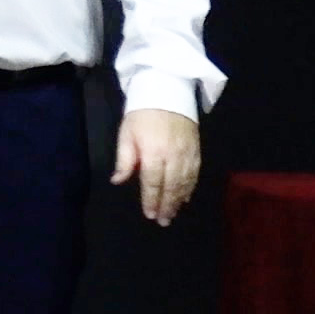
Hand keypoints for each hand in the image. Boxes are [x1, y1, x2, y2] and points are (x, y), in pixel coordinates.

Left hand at [111, 108, 200, 226]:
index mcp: (153, 152)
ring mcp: (188, 153)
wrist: (167, 91)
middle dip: (167, 206)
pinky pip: (195, 174)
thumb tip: (117, 181)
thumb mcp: (126, 133)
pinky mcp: (197, 150)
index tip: (149, 214)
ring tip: (173, 214)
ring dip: (179, 201)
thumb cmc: (141, 114)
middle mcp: (173, 156)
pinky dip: (190, 188)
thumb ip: (124, 159)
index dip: (151, 200)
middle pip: (171, 187)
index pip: (152, 183)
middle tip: (163, 221)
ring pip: (185, 183)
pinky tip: (185, 197)